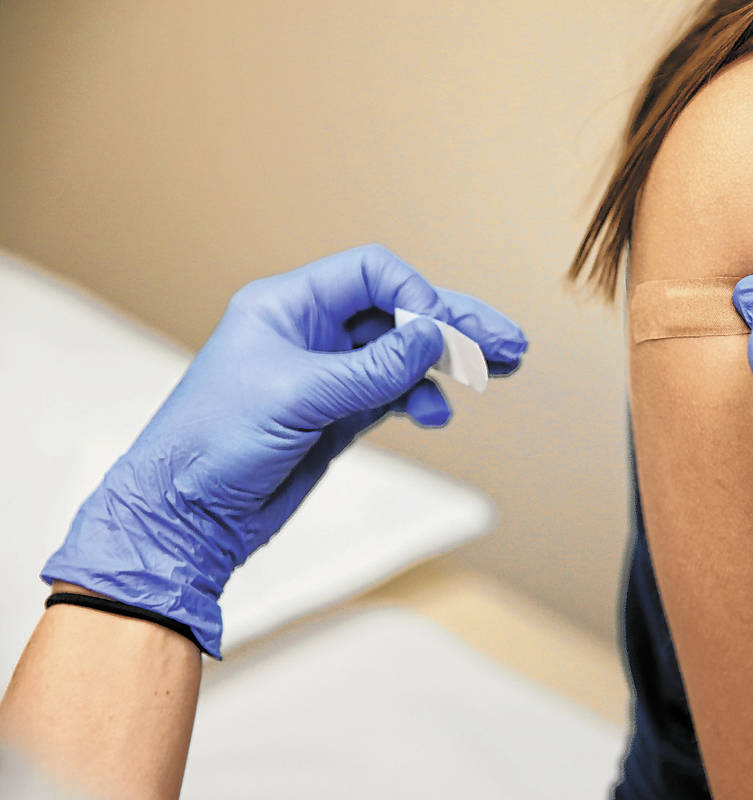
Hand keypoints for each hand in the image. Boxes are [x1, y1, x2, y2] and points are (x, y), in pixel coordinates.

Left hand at [41, 245, 527, 655]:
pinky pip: (395, 392)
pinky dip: (422, 398)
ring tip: (502, 369)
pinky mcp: (337, 414)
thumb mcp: (298, 397)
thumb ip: (373, 367)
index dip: (416, 295)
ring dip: (450, 361)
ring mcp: (328, 374)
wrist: (186, 516)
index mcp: (289, 306)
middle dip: (456, 323)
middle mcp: (312, 331)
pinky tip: (437, 415)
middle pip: (400, 311)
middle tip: (510, 341)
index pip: (373, 273)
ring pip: (405, 353)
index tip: (440, 333)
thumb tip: (437, 335)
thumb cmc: (214, 445)